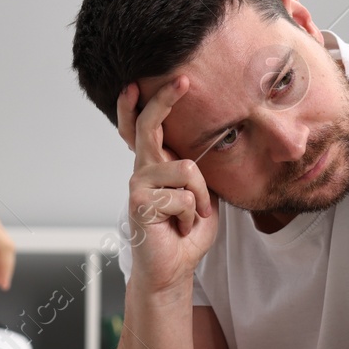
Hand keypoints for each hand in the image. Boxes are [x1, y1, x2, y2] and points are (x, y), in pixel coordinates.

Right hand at [116, 76, 218, 296]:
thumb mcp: (202, 195)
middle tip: (184, 80)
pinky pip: (183, 197)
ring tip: (190, 217)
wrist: (173, 268)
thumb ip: (199, 172)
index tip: (150, 80)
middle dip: (166, 100)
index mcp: (157, 164)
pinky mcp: (139, 203)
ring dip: (199, 198)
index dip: (148, 103)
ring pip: (185, 169)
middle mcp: (143, 169)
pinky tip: (180, 229)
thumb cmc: (187, 232)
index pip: (145, 127)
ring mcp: (138, 184)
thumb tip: (211, 147)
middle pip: (150, 125)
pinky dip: (191, 217)